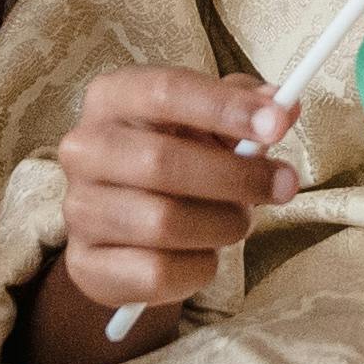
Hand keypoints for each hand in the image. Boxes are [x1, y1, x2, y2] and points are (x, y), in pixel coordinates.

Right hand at [37, 69, 293, 363]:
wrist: (128, 228)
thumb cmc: (177, 157)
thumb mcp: (209, 122)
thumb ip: (246, 106)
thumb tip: (283, 104)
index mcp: (112, 97)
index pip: (166, 91)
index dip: (225, 108)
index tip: (277, 125)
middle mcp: (83, 149)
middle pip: (161, 161)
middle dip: (236, 176)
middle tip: (284, 185)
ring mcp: (78, 209)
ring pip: (162, 222)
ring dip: (221, 224)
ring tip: (238, 221)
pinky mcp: (85, 265)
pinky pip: (156, 272)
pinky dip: (198, 267)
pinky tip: (205, 254)